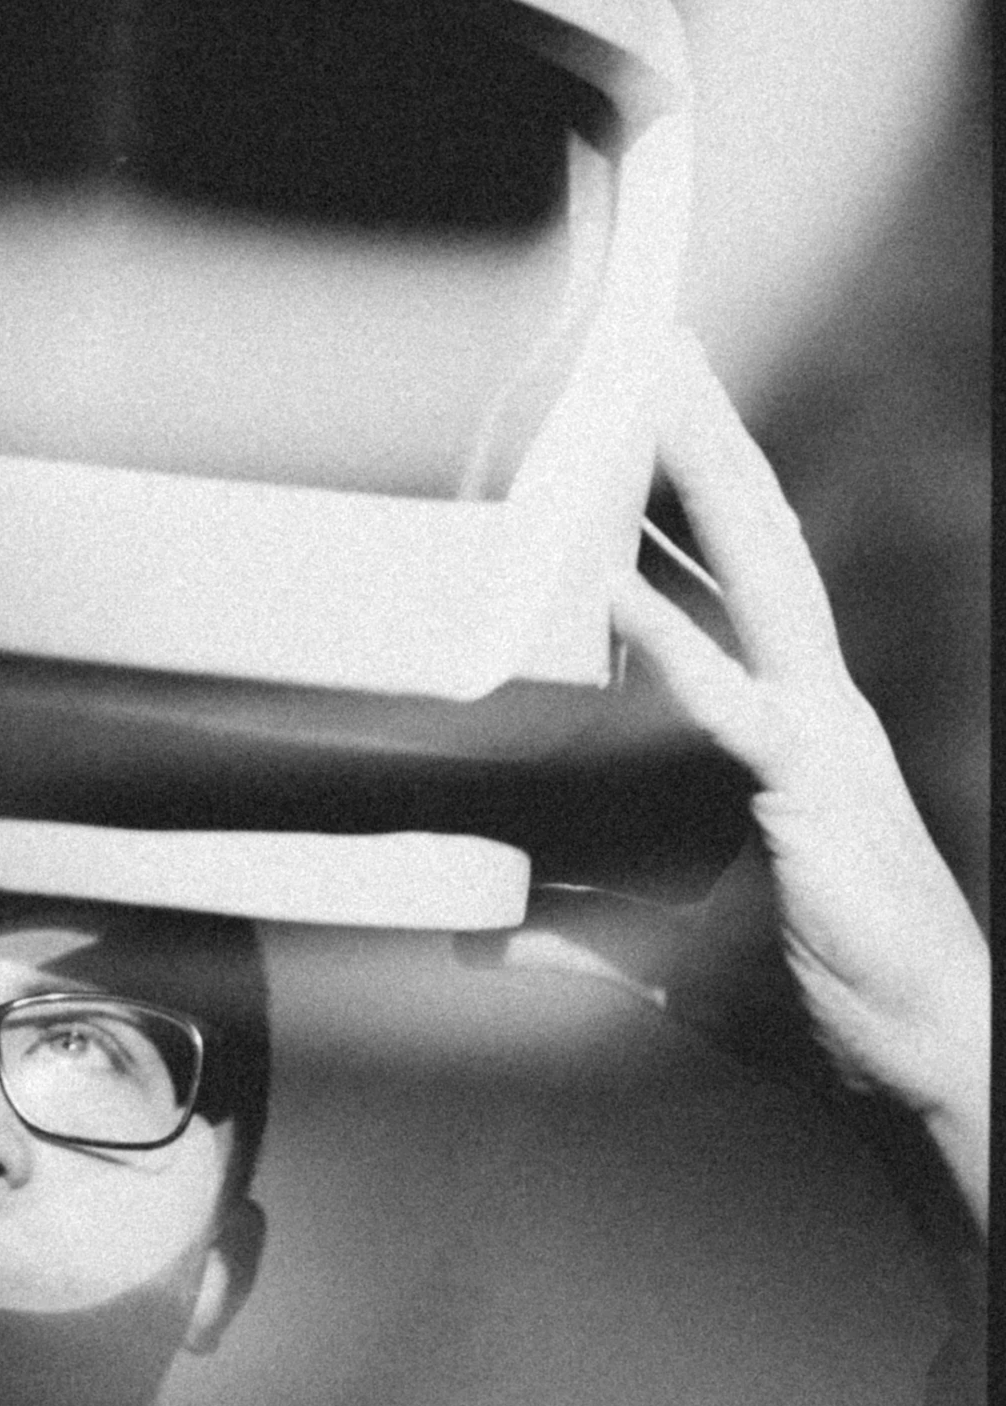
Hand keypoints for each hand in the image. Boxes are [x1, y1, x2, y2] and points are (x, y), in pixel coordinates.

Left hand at [610, 332, 989, 1229]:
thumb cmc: (809, 996)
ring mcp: (816, 739)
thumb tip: (487, 936)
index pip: (736, 581)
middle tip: (661, 344)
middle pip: (753, 543)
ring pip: (758, 581)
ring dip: (704, 484)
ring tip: (658, 393)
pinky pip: (729, 706)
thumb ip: (576, 931)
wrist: (917, 1061)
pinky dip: (670, 645)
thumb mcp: (665, 953)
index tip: (646, 417)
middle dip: (706, 441)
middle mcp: (809, 706)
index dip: (695, 497)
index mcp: (785, 722)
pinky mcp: (807, 795)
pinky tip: (612, 589)